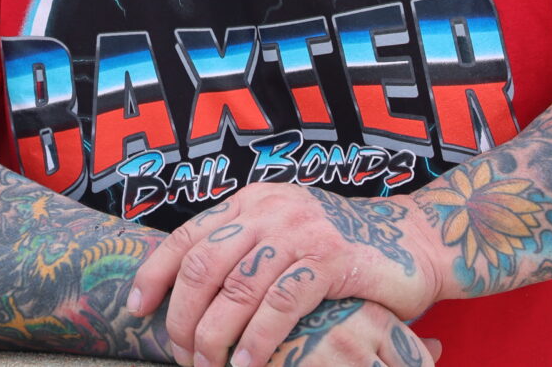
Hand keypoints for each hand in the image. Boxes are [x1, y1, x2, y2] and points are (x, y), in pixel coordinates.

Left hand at [128, 188, 446, 366]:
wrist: (415, 242)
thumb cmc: (342, 252)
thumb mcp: (285, 237)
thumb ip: (245, 251)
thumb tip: (188, 293)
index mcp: (252, 202)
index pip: (187, 237)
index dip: (155, 274)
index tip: (135, 309)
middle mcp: (271, 210)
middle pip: (203, 266)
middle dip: (182, 318)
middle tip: (180, 356)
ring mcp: (302, 231)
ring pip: (236, 290)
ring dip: (215, 338)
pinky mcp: (333, 259)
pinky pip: (280, 304)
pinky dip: (258, 341)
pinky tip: (248, 366)